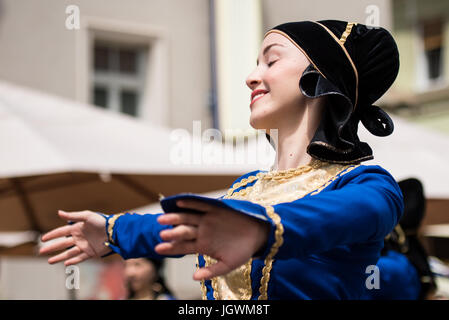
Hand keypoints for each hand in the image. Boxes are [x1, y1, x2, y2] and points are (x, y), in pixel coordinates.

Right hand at [39, 210, 110, 265]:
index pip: (61, 232)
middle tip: (41, 251)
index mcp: (77, 228)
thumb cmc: (102, 222)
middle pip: (62, 243)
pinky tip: (65, 263)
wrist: (115, 231)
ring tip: (49, 261)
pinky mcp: (91, 252)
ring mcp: (84, 246)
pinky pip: (80, 258)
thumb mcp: (87, 216)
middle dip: (52, 247)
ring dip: (59, 257)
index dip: (52, 235)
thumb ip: (73, 216)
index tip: (43, 238)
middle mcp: (79, 237)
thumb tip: (59, 212)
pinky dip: (73, 261)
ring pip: (69, 253)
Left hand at [155, 200, 269, 280]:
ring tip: (163, 218)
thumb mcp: (228, 265)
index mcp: (202, 245)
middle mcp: (202, 231)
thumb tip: (194, 277)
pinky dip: (191, 203)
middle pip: (183, 231)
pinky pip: (201, 205)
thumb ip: (212, 271)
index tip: (158, 249)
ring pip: (189, 217)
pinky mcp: (216, 208)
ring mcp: (208, 219)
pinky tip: (180, 202)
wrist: (259, 236)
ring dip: (176, 217)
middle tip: (161, 233)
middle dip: (172, 232)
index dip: (171, 247)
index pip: (183, 246)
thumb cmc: (243, 251)